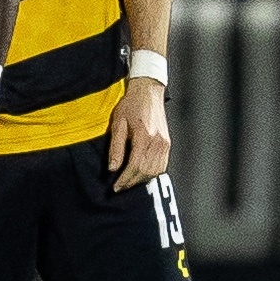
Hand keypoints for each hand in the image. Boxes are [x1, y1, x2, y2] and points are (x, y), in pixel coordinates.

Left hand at [107, 74, 169, 191]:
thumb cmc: (130, 105)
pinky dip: (151, 173)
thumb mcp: (118, 124)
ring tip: (128, 182)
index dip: (125, 179)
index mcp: (144, 136)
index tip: (115, 187)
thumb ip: (116, 147)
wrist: (148, 92)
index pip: (135, 166)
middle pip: (146, 171)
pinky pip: (161, 165)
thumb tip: (112, 168)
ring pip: (155, 171)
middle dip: (131, 182)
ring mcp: (165, 144)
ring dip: (141, 180)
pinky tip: (141, 175)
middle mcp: (158, 142)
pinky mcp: (167, 144)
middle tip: (119, 188)